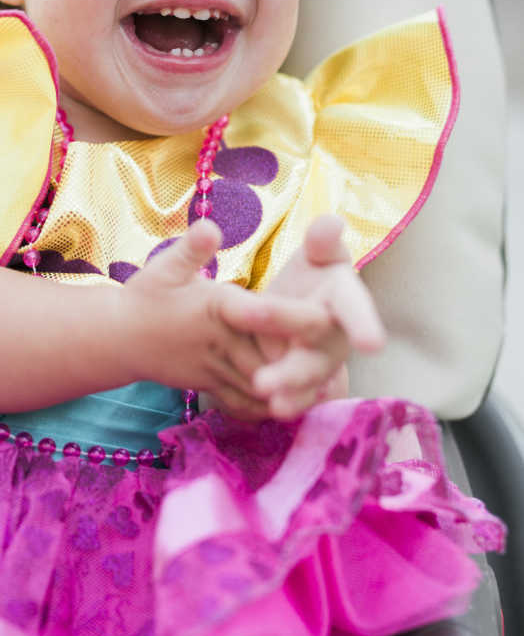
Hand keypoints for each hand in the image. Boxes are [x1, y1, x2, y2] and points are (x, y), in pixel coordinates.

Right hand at [124, 219, 330, 419]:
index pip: (254, 312)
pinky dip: (269, 407)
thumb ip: (191, 249)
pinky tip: (294, 405)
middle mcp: (216, 341)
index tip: (322, 317)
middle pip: (265, 355)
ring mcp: (213, 369)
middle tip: (339, 359)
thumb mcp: (165, 267)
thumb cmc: (147, 297)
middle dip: (299, 361)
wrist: (120, 340)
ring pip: (258, 384)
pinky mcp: (211, 387)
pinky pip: (243, 402)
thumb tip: (211, 226)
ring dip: (290, 388)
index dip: (287, 317)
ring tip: (327, 386)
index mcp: (212, 307)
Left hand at [252, 215, 384, 418]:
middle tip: (265, 380)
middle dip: (295, 368)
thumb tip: (330, 222)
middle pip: (320, 352)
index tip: (372, 344)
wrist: (300, 301)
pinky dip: (284, 403)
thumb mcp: (317, 251)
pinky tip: (263, 413)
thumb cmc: (314, 273)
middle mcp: (338, 335)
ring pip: (307, 380)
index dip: (364, 325)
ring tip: (265, 402)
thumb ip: (322, 240)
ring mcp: (321, 362)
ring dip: (288, 392)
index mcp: (345, 299)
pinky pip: (297, 397)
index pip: (355, 310)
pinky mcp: (303, 382)